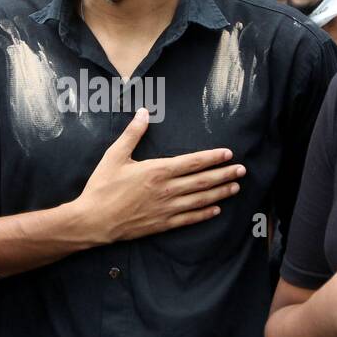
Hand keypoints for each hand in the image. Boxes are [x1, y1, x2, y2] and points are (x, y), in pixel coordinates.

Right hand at [69, 108, 244, 243]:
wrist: (94, 220)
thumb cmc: (102, 187)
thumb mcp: (115, 156)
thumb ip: (132, 134)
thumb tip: (144, 112)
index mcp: (157, 171)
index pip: (193, 162)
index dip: (213, 157)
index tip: (228, 153)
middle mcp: (167, 190)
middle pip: (202, 181)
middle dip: (224, 174)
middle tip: (242, 169)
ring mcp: (166, 209)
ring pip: (200, 200)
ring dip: (220, 193)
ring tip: (235, 187)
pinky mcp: (162, 224)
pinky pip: (189, 219)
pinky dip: (204, 214)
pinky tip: (216, 210)